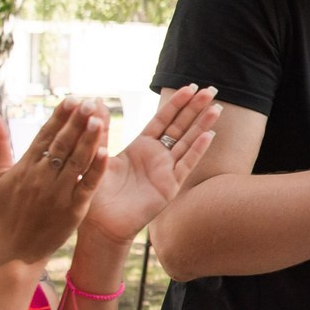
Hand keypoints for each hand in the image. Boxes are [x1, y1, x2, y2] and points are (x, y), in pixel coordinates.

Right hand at [0, 99, 105, 271]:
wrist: (15, 250)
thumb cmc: (6, 211)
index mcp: (25, 166)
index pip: (45, 135)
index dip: (59, 117)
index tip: (72, 99)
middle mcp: (41, 177)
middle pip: (62, 144)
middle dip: (76, 122)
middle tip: (89, 102)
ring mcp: (57, 193)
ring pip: (76, 161)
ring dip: (88, 139)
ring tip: (99, 119)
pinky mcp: (73, 209)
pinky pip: (87, 185)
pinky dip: (96, 168)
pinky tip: (105, 151)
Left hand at [81, 86, 222, 246]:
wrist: (100, 223)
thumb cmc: (95, 192)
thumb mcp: (95, 154)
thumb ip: (99, 129)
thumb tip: (92, 101)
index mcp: (140, 146)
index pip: (163, 119)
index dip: (177, 103)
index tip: (191, 87)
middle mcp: (156, 156)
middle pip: (181, 127)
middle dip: (196, 108)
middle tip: (211, 89)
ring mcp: (165, 171)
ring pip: (188, 143)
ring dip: (202, 125)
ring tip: (217, 108)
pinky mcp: (169, 187)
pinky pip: (186, 165)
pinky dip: (197, 150)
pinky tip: (209, 135)